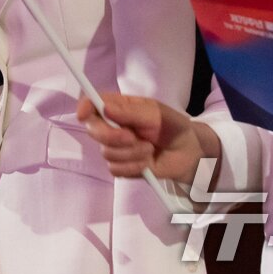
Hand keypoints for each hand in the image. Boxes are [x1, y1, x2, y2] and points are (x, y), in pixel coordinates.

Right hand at [77, 92, 208, 182]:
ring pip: (107, 153)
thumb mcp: (156, 114)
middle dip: (112, 136)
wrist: (188, 154)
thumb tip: (104, 108)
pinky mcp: (121, 166)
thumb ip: (130, 112)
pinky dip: (133, 167)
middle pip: (94, 130)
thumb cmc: (173, 127)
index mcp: (119, 107)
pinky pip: (116, 169)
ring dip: (131, 153)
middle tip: (133, 137)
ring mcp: (116, 147)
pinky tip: (146, 162)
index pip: (92, 104)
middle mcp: (113, 126)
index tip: (84, 114)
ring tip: (149, 148)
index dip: (84, 107)